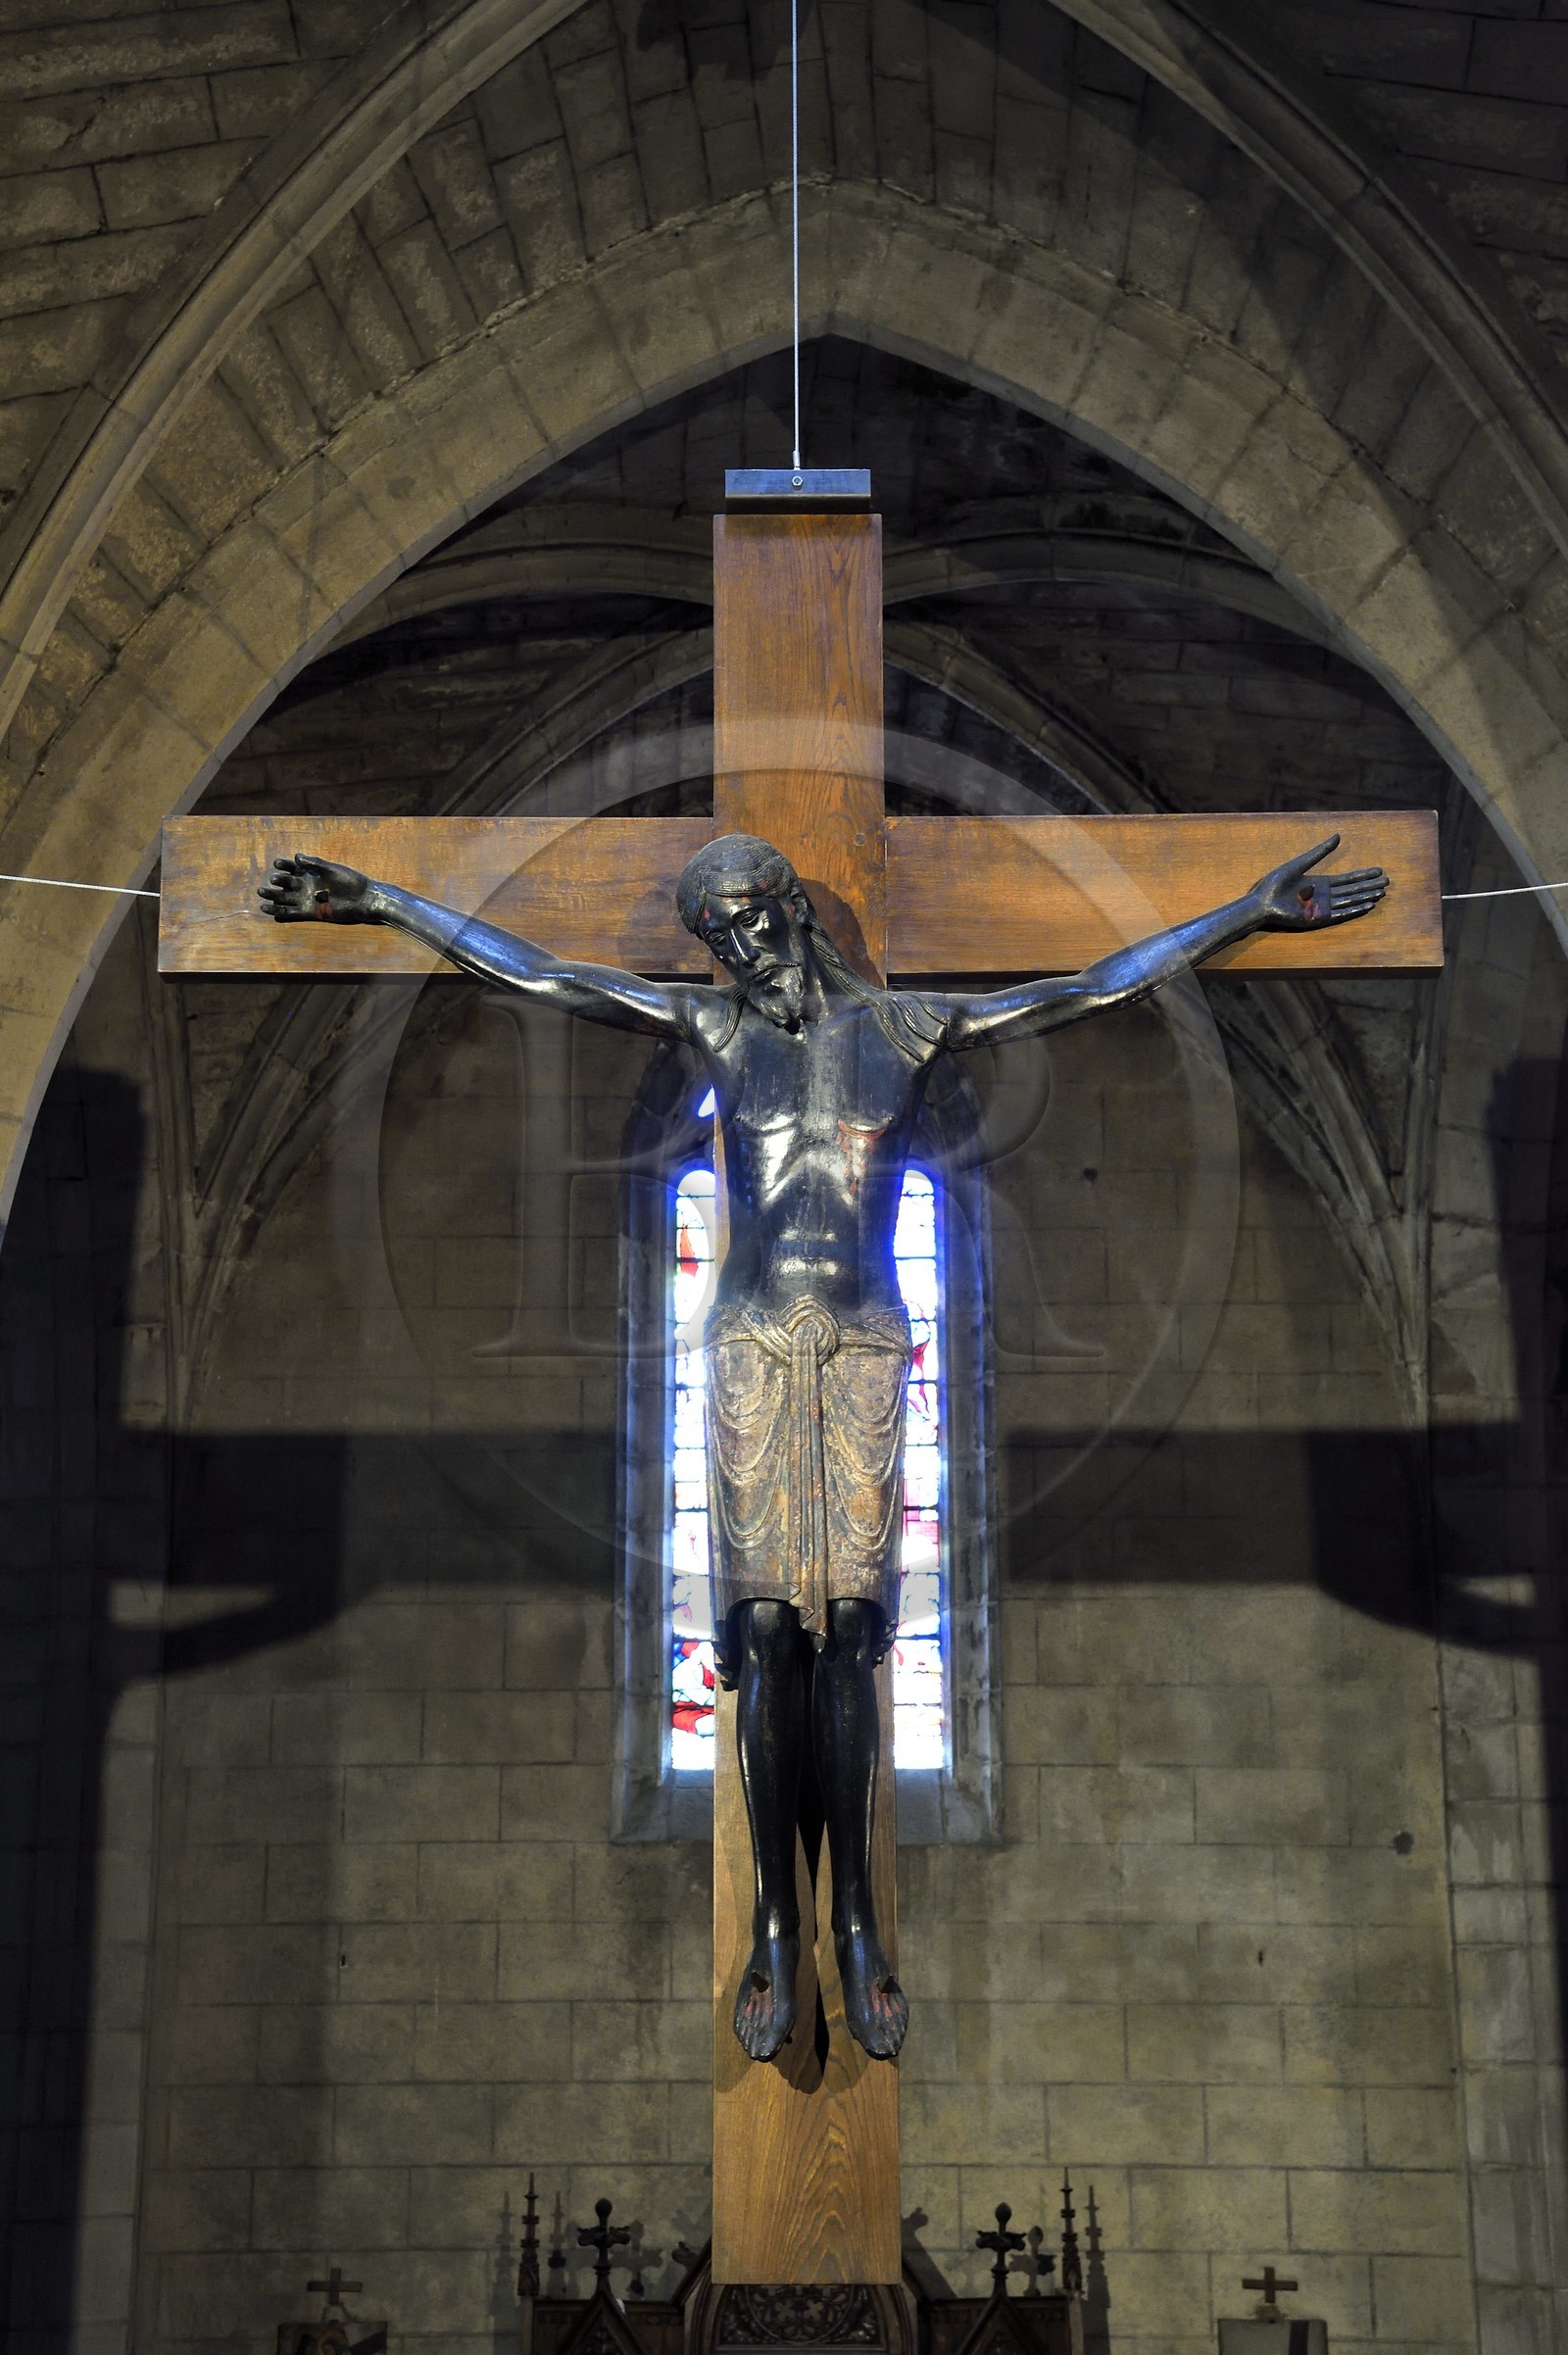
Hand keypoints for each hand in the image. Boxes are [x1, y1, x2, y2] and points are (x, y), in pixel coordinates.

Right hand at [258, 854, 378, 923]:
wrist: (363, 900)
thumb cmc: (350, 881)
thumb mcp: (332, 869)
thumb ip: (315, 863)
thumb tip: (296, 856)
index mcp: (311, 873)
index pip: (293, 868)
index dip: (284, 865)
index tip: (277, 863)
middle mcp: (306, 886)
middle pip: (287, 883)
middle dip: (278, 881)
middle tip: (271, 880)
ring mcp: (307, 900)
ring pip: (285, 898)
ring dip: (273, 897)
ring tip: (261, 894)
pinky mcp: (311, 913)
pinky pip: (291, 913)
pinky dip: (280, 912)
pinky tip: (269, 911)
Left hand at [1252, 834, 1388, 930]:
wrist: (1261, 901)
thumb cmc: (1275, 883)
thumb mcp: (1300, 863)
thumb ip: (1320, 852)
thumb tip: (1338, 836)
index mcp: (1320, 883)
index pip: (1347, 879)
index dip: (1362, 875)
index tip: (1378, 870)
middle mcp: (1324, 896)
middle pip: (1352, 890)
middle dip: (1369, 886)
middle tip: (1387, 881)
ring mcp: (1322, 908)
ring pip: (1350, 901)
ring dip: (1366, 897)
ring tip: (1382, 893)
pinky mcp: (1318, 918)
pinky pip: (1340, 914)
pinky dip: (1354, 910)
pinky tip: (1367, 905)